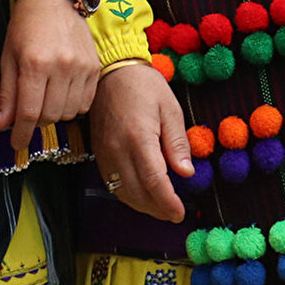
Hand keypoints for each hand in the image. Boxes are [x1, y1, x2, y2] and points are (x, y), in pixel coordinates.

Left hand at [0, 0, 99, 151]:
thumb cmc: (26, 25)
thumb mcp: (8, 56)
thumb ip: (7, 93)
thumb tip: (3, 125)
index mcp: (34, 63)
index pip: (28, 113)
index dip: (21, 134)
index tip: (17, 144)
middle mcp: (61, 66)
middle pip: (50, 116)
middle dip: (36, 121)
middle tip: (29, 111)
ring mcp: (81, 67)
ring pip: (68, 113)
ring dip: (55, 114)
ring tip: (46, 96)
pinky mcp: (95, 67)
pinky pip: (85, 103)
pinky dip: (72, 106)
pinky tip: (63, 92)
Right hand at [90, 62, 192, 222]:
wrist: (111, 71)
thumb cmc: (144, 86)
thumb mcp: (170, 108)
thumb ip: (177, 142)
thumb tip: (186, 172)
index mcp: (139, 137)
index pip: (154, 182)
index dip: (168, 202)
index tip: (180, 212)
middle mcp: (118, 149)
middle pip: (137, 193)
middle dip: (157, 209)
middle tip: (174, 214)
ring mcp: (105, 152)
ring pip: (122, 192)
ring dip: (142, 206)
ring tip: (160, 208)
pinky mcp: (98, 152)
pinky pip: (111, 183)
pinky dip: (127, 195)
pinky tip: (141, 194)